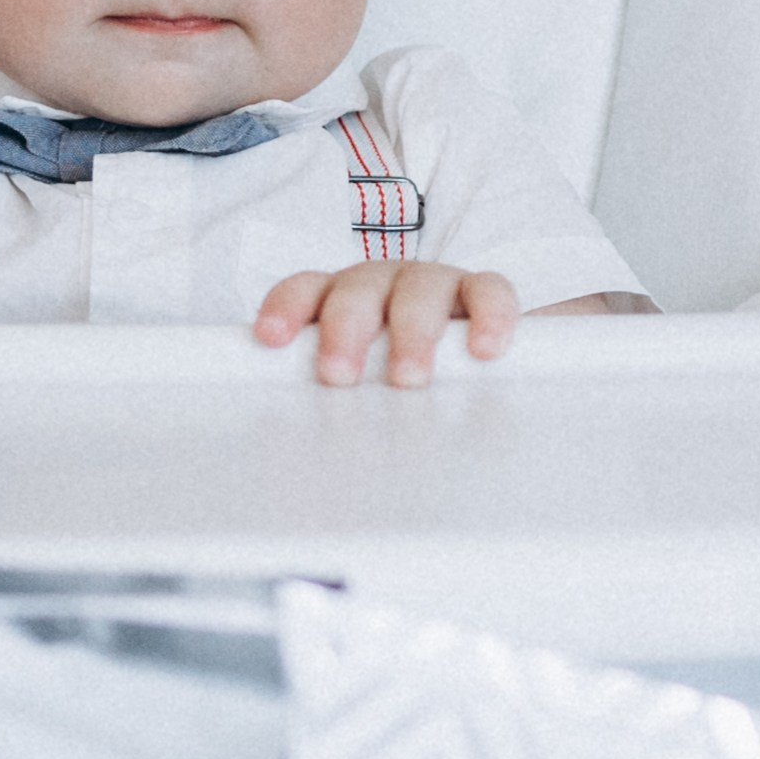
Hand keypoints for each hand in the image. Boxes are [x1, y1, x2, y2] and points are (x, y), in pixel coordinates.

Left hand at [254, 258, 520, 385]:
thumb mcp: (363, 389)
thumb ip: (338, 406)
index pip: (306, 291)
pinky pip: (489, 292)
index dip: (286, 308)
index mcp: (342, 302)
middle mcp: (382, 286)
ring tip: (408, 378)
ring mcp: (434, 284)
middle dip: (344, 330)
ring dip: (411, 332)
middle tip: (338, 376)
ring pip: (420, 289)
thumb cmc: (399, 375)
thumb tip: (297, 474)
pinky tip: (484, 351)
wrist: (478, 353)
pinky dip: (488, 317)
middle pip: (356, 292)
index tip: (270, 339)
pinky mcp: (484, 293)